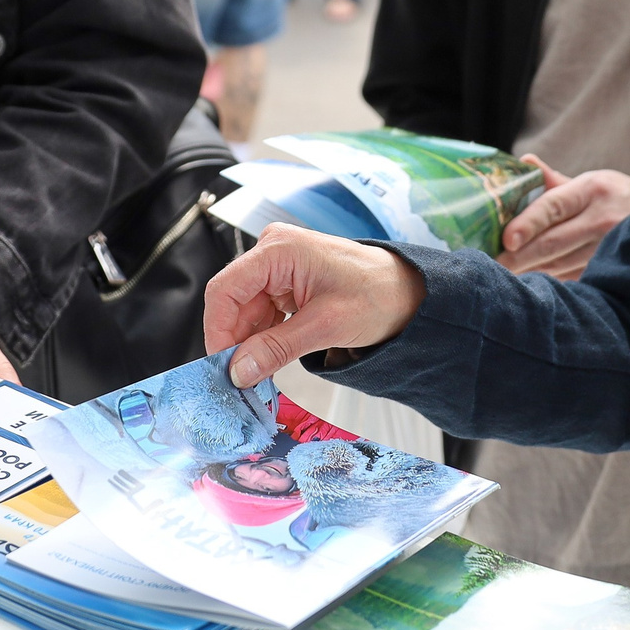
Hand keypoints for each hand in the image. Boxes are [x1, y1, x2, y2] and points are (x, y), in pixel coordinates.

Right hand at [204, 224, 424, 387]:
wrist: (411, 293)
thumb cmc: (378, 295)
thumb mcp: (326, 326)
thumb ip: (276, 348)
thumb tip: (237, 371)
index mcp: (278, 249)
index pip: (225, 290)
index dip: (217, 331)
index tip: (221, 368)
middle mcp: (273, 252)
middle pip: (233, 302)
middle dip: (233, 342)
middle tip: (237, 381)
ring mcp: (279, 268)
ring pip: (245, 311)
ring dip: (248, 344)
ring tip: (253, 376)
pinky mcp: (288, 284)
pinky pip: (262, 313)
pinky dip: (262, 339)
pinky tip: (266, 361)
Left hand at [499, 155, 629, 278]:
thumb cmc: (612, 199)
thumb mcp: (588, 183)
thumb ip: (552, 180)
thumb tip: (525, 162)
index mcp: (593, 190)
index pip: (554, 206)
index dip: (529, 223)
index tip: (507, 239)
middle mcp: (602, 220)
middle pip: (553, 242)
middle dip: (520, 256)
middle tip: (493, 263)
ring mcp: (607, 249)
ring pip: (559, 264)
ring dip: (530, 269)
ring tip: (503, 272)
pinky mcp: (608, 271)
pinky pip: (570, 277)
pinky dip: (548, 279)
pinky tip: (530, 278)